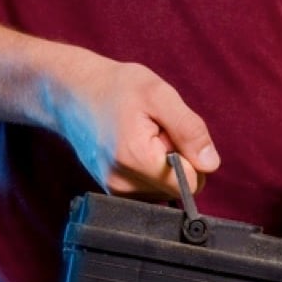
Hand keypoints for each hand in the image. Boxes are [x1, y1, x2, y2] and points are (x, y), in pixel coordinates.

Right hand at [53, 53, 219, 196]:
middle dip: (176, 159)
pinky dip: (150, 170)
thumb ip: (190, 129)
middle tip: (154, 131)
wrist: (70, 94)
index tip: (168, 132)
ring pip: (167, 190)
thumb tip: (211, 164)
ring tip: (141, 136)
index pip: (192, 182)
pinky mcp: (115, 193)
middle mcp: (124, 185)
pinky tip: (133, 148)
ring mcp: (117, 192)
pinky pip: (152, 189)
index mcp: (137, 160)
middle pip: (180, 188)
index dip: (190, 156)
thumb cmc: (115, 88)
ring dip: (163, 165)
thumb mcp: (159, 94)